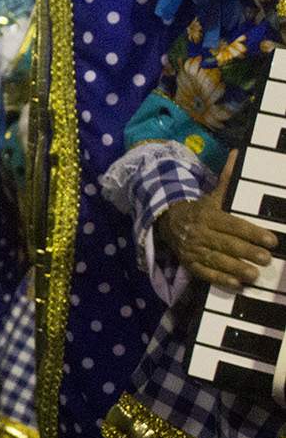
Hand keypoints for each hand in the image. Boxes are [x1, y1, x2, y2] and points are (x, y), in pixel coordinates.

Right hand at [155, 150, 276, 288]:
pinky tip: (236, 284)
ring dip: (236, 268)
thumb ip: (227, 179)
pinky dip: (220, 279)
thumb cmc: (200, 210)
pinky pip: (205, 273)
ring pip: (217, 260)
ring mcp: (193, 250)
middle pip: (227, 244)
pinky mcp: (189, 265)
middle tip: (266, 258)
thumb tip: (238, 153)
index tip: (271, 240)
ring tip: (255, 274)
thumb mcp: (212, 195)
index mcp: (208, 215)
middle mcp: (200, 233)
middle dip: (247, 252)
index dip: (252, 233)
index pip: (233, 224)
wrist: (167, 223)